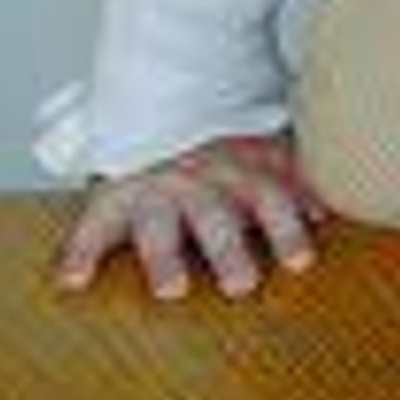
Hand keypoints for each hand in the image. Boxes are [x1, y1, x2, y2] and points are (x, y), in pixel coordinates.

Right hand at [53, 130, 327, 299]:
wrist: (162, 108)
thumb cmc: (226, 154)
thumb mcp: (265, 155)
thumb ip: (294, 182)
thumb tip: (327, 213)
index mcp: (242, 171)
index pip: (271, 197)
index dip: (288, 226)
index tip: (303, 262)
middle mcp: (200, 182)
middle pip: (217, 217)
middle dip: (230, 252)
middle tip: (243, 287)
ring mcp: (154, 191)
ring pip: (159, 226)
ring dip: (165, 259)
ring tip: (172, 290)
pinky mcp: (111, 200)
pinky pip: (90, 224)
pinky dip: (80, 251)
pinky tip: (72, 279)